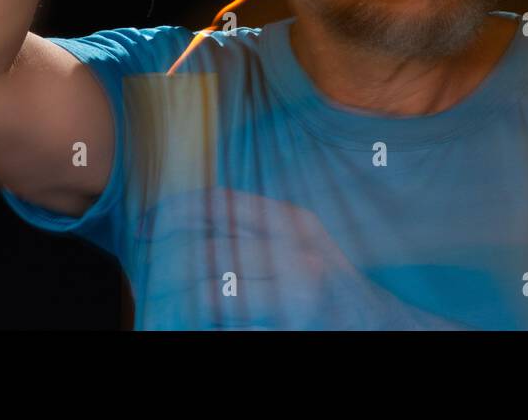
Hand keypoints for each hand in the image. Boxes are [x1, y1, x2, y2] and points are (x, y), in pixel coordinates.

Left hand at [133, 187, 463, 329]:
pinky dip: (203, 322)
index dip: (178, 208)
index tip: (146, 221)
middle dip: (169, 252)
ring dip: (180, 294)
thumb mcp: (304, 242)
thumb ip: (263, 229)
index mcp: (296, 222)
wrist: (383, 325)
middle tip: (144, 258)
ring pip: (212, 289)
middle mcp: (295, 251)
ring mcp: (294, 292)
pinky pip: (227, 322)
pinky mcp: (288, 324)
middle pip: (211, 245)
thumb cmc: (334, 284)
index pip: (225, 202)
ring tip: (161, 297)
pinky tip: (192, 321)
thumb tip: (200, 225)